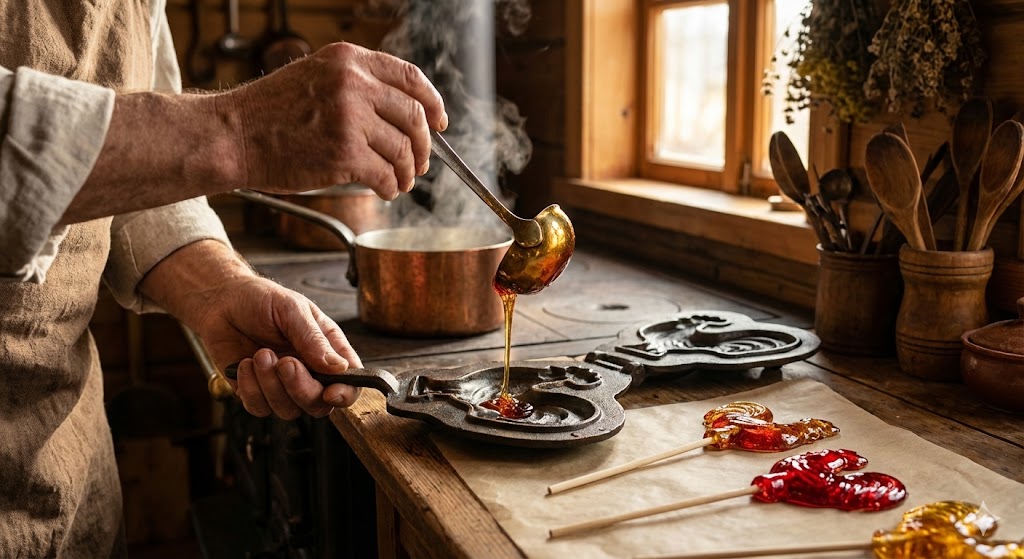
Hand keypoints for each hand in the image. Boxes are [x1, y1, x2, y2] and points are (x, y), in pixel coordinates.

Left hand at [196, 275, 362, 418]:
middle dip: (301, 389)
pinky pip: (259, 408)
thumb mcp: (291, 308)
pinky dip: (250, 388)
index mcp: (327, 350)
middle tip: (285, 362)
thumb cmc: (261, 299)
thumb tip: (339, 367)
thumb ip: (314, 339)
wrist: (221, 302)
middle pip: (319, 404)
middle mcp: (308, 372)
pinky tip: (245, 363)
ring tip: (260, 354)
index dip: (345, 393)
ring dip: (271, 385)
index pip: (349, 382)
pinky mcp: (256, 393)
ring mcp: (282, 385)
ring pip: (289, 410)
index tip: (330, 392)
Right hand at [228, 41, 447, 200]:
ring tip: (400, 182)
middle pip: (414, 116)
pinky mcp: (345, 154)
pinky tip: (386, 191)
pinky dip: (391, 187)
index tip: (440, 122)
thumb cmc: (270, 114)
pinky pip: (386, 175)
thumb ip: (356, 86)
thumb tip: (404, 115)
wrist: (233, 135)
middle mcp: (353, 83)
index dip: (433, 103)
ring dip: (407, 171)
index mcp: (348, 60)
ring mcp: (350, 119)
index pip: (410, 78)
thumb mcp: (315, 77)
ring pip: (403, 150)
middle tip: (420, 163)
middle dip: (424, 145)